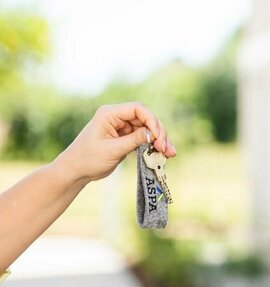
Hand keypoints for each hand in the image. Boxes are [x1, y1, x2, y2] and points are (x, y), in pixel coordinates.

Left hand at [54, 102, 176, 182]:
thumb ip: (133, 140)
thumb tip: (152, 134)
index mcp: (109, 114)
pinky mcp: (127, 137)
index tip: (157, 137)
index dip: (151, 120)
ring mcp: (123, 127)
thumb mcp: (112, 150)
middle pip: (146, 118)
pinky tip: (163, 154)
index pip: (137, 109)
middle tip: (165, 148)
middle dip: (158, 132)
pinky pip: (145, 138)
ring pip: (148, 129)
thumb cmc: (88, 159)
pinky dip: (154, 146)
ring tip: (170, 153)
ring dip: (160, 140)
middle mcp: (118, 117)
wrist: (76, 171)